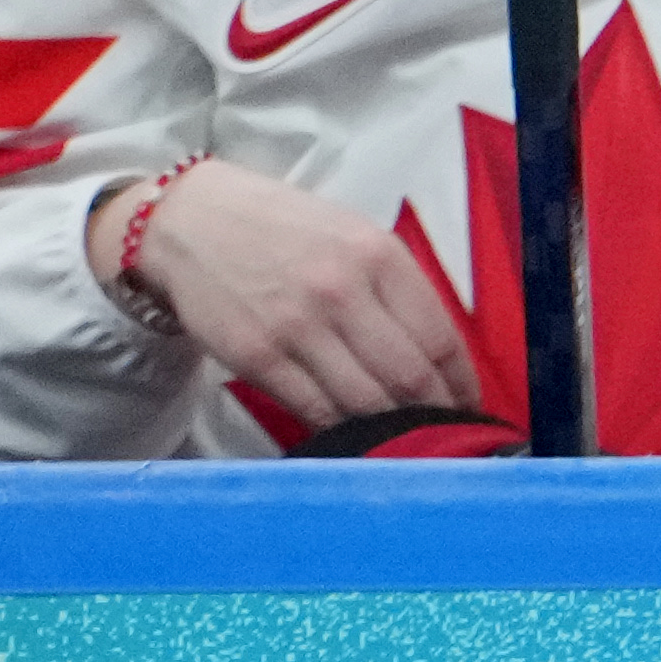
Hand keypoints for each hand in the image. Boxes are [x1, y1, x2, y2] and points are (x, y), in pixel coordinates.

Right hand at [103, 154, 484, 436]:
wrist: (192, 221)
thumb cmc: (284, 231)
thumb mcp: (356, 238)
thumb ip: (397, 290)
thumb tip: (440, 359)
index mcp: (380, 257)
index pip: (442, 339)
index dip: (462, 384)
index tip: (469, 405)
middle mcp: (342, 292)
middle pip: (410, 377)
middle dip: (435, 414)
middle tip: (444, 433)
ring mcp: (296, 328)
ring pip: (365, 401)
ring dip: (392, 429)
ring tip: (405, 439)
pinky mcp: (256, 357)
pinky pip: (314, 409)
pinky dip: (341, 429)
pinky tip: (355, 432)